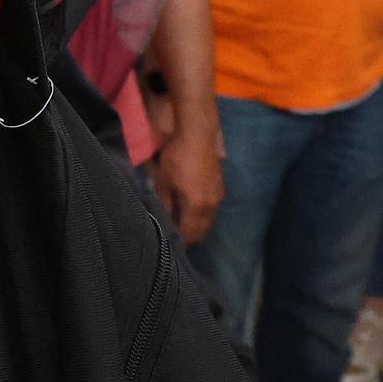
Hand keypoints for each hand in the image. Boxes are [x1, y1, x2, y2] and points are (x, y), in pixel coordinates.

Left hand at [154, 123, 223, 244]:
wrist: (197, 134)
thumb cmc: (177, 158)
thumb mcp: (163, 182)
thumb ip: (163, 204)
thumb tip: (163, 220)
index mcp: (197, 207)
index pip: (190, 234)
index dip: (180, 243)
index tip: (170, 246)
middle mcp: (212, 205)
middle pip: (202, 231)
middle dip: (189, 237)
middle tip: (175, 239)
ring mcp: (218, 196)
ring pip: (208, 221)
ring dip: (196, 226)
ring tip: (181, 225)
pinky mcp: (220, 187)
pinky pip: (211, 210)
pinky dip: (201, 215)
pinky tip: (190, 210)